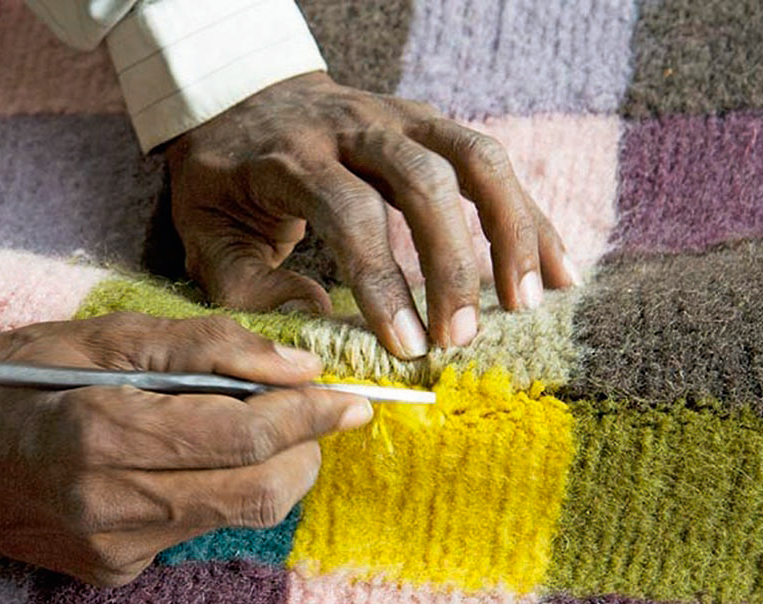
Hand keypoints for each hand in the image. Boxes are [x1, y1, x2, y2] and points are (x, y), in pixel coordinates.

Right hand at [0, 313, 372, 586]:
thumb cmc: (18, 374)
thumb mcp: (109, 335)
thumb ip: (209, 346)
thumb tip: (299, 366)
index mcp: (104, 432)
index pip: (244, 434)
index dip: (310, 416)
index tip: (353, 400)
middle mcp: (110, 504)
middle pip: (256, 492)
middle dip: (305, 453)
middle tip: (316, 414)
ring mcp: (110, 548)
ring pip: (236, 517)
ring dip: (269, 471)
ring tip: (261, 428)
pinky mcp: (110, 570)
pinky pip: (195, 531)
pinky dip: (217, 491)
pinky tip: (193, 460)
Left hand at [166, 72, 577, 358]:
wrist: (245, 98)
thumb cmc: (226, 178)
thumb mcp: (206, 230)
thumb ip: (245, 283)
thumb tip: (315, 321)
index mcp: (291, 156)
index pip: (350, 212)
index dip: (383, 282)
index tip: (406, 346)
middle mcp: (353, 126)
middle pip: (424, 180)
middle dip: (453, 264)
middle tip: (461, 338)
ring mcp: (399, 117)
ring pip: (475, 157)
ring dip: (510, 232)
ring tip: (527, 304)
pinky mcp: (430, 124)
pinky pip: (491, 162)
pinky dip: (528, 216)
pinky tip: (557, 270)